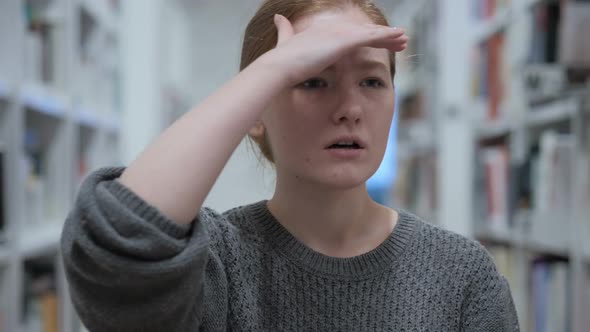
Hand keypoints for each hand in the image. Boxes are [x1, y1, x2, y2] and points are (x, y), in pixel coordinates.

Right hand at [267, 13, 407, 85]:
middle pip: (364, 31)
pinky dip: (387, 37)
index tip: (380, 41)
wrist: (280, 66)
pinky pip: (371, 38)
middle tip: (399, 40)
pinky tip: (399, 39)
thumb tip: (277, 18)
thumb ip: (284, 30)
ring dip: (390, 37)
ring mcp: (340, 33)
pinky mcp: (345, 41)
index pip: (351, 33)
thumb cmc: (282, 61)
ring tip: (404, 41)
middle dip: (382, 36)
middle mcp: (334, 28)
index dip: (367, 36)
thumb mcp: (285, 41)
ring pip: (371, 34)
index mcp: (323, 30)